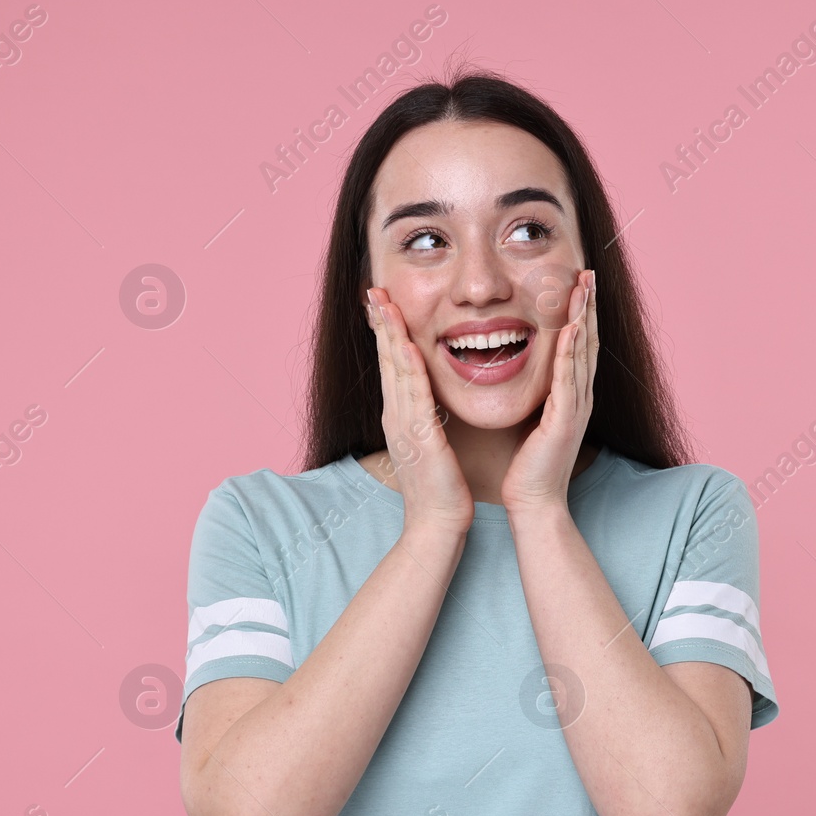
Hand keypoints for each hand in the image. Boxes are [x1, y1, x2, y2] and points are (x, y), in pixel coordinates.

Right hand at [366, 288, 476, 535]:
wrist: (438, 525)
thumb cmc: (441, 491)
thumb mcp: (431, 448)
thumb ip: (427, 424)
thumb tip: (429, 408)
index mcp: (401, 417)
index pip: (393, 367)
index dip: (388, 334)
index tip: (384, 304)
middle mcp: (396, 416)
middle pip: (386, 360)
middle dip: (381, 323)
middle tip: (374, 290)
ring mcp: (403, 425)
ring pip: (395, 370)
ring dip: (389, 334)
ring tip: (383, 303)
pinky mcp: (418, 436)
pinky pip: (413, 394)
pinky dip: (408, 366)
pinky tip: (405, 344)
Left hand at [501, 268, 597, 513]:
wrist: (534, 501)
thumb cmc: (529, 466)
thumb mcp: (534, 421)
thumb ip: (537, 397)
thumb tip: (528, 375)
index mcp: (571, 397)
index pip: (578, 346)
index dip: (580, 314)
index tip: (577, 284)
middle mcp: (579, 398)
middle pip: (588, 342)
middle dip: (588, 306)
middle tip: (588, 273)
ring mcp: (575, 408)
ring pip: (582, 354)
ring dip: (584, 319)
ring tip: (584, 288)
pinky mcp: (564, 420)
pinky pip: (568, 379)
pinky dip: (570, 352)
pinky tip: (570, 329)